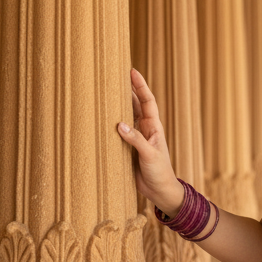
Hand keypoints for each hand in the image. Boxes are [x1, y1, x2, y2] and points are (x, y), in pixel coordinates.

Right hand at [116, 69, 183, 215]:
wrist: (160, 190)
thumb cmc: (159, 171)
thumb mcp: (149, 155)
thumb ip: (135, 140)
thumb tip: (119, 124)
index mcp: (154, 126)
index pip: (147, 101)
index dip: (140, 86)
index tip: (132, 71)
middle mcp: (145, 129)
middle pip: (136, 104)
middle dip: (128, 90)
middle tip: (116, 75)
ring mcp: (137, 138)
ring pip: (127, 116)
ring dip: (119, 105)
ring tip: (106, 91)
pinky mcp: (128, 148)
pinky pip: (119, 131)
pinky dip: (111, 123)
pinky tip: (101, 119)